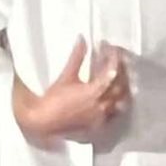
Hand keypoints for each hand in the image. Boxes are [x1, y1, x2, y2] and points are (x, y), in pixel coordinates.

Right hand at [12, 38, 128, 141]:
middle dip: (122, 71)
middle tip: (117, 60)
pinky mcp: (98, 126)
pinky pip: (114, 114)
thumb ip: (77, 56)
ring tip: (119, 77)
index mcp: (93, 92)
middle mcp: (101, 105)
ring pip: (122, 101)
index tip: (110, 49)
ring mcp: (101, 117)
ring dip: (122, 88)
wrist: (42, 120)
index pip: (113, 71)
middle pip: (122, 86)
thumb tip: (82, 39)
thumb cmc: (52, 99)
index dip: (114, 57)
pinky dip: (117, 104)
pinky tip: (113, 97)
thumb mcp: (67, 75)